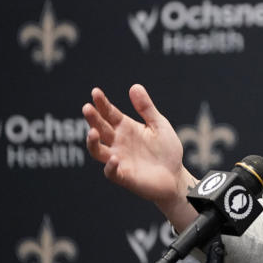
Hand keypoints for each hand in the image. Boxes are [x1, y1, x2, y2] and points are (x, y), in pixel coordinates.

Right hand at [83, 84, 193, 213]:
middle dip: (93, 119)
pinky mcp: (124, 176)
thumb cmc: (166, 149)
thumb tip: (134, 86)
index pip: (109, 113)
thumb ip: (146, 108)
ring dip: (93, 142)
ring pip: (98, 151)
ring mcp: (119, 159)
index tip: (95, 92)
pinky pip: (111, 172)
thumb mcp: (159, 125)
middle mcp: (118, 142)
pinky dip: (110, 166)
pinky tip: (114, 157)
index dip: (102, 103)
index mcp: (125, 128)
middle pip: (100, 129)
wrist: (176, 175)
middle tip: (87, 108)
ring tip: (93, 132)